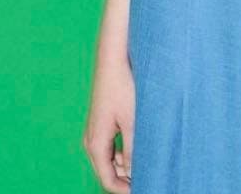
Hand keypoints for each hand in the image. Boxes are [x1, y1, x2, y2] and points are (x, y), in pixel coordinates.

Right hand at [82, 55, 135, 191]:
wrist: (113, 59)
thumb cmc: (122, 87)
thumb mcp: (132, 121)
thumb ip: (132, 150)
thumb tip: (134, 173)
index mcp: (96, 144)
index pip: (107, 180)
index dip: (125, 190)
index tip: (145, 188)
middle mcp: (91, 141)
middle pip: (107, 172)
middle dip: (126, 179)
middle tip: (150, 178)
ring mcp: (94, 131)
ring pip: (109, 160)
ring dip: (125, 166)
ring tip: (148, 164)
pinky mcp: (101, 123)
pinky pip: (110, 147)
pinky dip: (122, 153)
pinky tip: (139, 149)